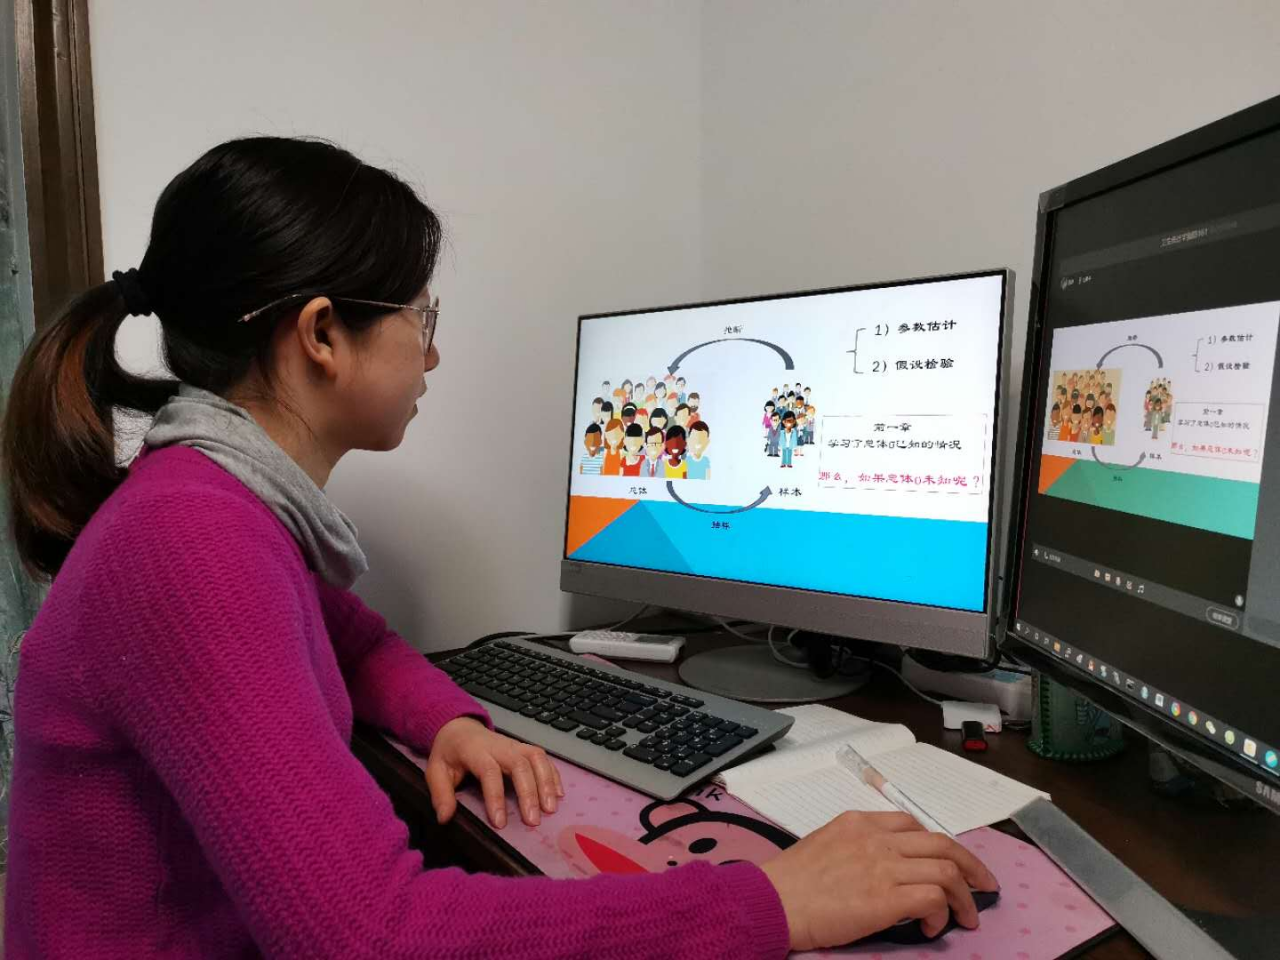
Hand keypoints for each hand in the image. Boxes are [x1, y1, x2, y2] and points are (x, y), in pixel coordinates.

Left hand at [424, 717, 563, 828]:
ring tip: (550, 809)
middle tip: (533, 821)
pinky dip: (553, 775)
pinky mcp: (524, 748)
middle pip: (519, 764)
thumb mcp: (436, 771)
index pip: (489, 771)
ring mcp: (514, 745)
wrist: (459, 728)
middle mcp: (499, 746)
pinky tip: (558, 794)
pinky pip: (543, 758)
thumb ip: (441, 794)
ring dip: (546, 783)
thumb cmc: (449, 753)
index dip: (495, 797)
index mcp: (475, 751)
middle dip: (529, 793)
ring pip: (536, 758)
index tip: (500, 823)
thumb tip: (445, 818)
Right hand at [759, 811, 997, 951]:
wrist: (772, 900)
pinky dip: (942, 914)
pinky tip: (933, 928)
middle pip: (943, 843)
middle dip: (972, 867)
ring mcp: (883, 866)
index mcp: (860, 822)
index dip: (941, 846)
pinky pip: (934, 899)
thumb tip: (886, 870)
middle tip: (984, 887)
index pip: (914, 825)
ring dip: (965, 897)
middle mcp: (877, 838)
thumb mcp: (826, 843)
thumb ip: (858, 847)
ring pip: (947, 870)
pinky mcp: (886, 898)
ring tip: (966, 918)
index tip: (951, 864)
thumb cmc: (790, 880)